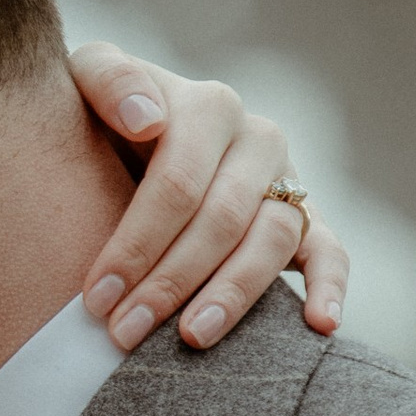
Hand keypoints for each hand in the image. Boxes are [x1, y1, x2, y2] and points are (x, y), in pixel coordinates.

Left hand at [65, 43, 350, 347]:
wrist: (127, 132)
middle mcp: (257, 140)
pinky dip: (330, 287)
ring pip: (273, 241)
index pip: (179, 182)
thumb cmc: (99, 115)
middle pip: (222, 219)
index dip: (137, 242)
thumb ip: (108, 80)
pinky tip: (320, 325)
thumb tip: (146, 119)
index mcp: (210, 107)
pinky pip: (330, 251)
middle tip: (124, 332)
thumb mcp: (86, 78)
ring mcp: (285, 182)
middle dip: (170, 282)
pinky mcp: (305, 220)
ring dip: (233, 295)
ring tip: (193, 337)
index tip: (97, 296)